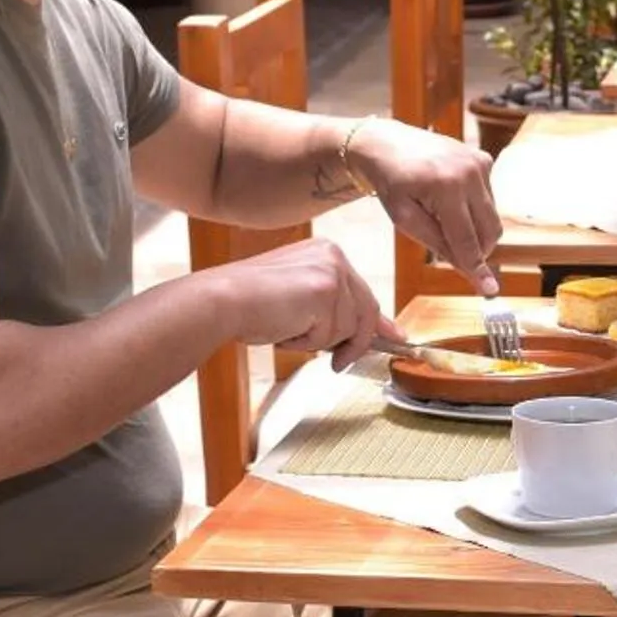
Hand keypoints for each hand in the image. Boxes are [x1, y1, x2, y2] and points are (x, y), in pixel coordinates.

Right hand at [219, 238, 403, 370]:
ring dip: (316, 340)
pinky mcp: (326, 290)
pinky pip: (330, 335)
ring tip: (284, 327)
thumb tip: (374, 335)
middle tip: (340, 363)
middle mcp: (334, 256)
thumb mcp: (301, 302)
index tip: (395, 338)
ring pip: (346, 329)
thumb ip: (334, 311)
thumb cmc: (250, 304)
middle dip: (353, 343)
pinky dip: (306, 342)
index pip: (363, 293)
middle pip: (364, 312)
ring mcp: (332, 272)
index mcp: (327, 253)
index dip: (378, 322)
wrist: (221, 300)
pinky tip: (283, 327)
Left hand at [347, 119, 503, 295]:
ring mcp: (480, 163)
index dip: (478, 268)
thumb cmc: (391, 185)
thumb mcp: (405, 219)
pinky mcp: (484, 159)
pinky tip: (450, 200)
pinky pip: (490, 198)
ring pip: (492, 217)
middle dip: (477, 250)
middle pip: (489, 230)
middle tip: (454, 253)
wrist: (386, 144)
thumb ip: (438, 244)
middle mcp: (469, 172)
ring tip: (443, 218)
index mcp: (445, 188)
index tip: (490, 291)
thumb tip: (469, 270)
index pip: (467, 239)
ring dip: (474, 228)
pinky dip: (475, 209)